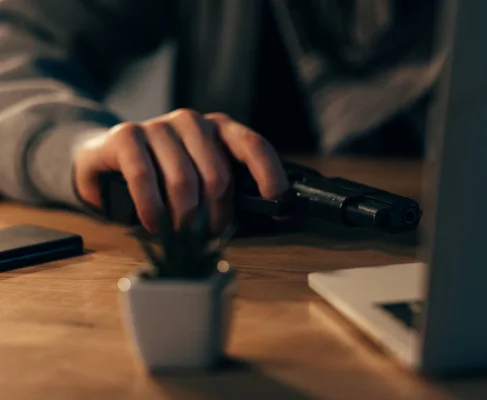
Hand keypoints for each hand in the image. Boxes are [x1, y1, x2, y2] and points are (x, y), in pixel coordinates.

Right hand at [73, 109, 288, 232]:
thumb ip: (228, 187)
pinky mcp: (127, 135)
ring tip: (178, 234)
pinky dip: (152, 208)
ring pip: (184, 181)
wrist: (106, 156)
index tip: (279, 207)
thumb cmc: (163, 173)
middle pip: (218, 176)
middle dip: (216, 215)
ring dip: (184, 219)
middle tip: (207, 235)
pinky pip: (145, 177)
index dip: (271, 177)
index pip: (254, 146)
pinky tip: (153, 224)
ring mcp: (159, 125)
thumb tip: (265, 213)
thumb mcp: (200, 176)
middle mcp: (193, 121)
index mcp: (219, 128)